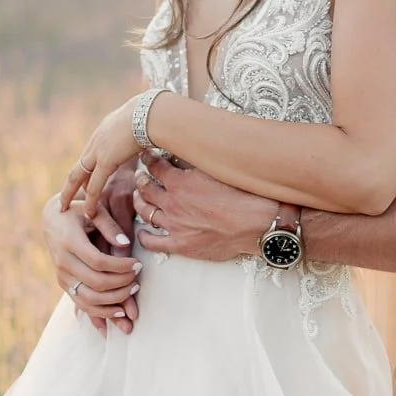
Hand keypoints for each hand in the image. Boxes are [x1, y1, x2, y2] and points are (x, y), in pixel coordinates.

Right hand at [42, 167, 142, 335]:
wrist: (52, 221)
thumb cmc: (77, 212)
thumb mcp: (93, 210)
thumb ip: (109, 225)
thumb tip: (125, 243)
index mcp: (70, 241)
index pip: (98, 262)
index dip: (121, 267)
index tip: (138, 265)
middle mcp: (63, 262)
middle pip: (96, 282)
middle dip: (122, 283)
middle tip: (137, 277)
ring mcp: (62, 276)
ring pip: (89, 299)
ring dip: (114, 300)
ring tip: (132, 292)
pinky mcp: (64, 285)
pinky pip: (82, 305)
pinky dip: (101, 313)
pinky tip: (119, 313)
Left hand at [60, 97, 142, 217]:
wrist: (151, 112)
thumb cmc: (156, 114)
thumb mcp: (143, 120)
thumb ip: (142, 128)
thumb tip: (154, 131)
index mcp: (106, 129)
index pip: (92, 153)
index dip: (88, 168)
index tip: (85, 179)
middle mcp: (97, 139)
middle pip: (80, 165)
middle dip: (72, 182)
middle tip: (64, 196)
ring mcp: (98, 150)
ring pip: (79, 176)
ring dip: (72, 193)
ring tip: (65, 207)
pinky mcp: (105, 161)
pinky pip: (94, 186)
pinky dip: (90, 200)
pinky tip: (88, 212)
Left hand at [134, 151, 277, 260]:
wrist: (256, 223)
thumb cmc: (243, 195)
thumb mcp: (218, 169)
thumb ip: (198, 162)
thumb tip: (190, 151)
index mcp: (179, 181)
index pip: (155, 166)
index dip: (148, 159)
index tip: (146, 155)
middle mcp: (172, 202)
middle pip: (145, 188)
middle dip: (141, 180)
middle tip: (140, 177)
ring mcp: (174, 225)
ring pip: (146, 212)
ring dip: (140, 203)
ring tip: (140, 198)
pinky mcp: (180, 245)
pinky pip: (153, 242)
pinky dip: (144, 236)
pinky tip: (142, 232)